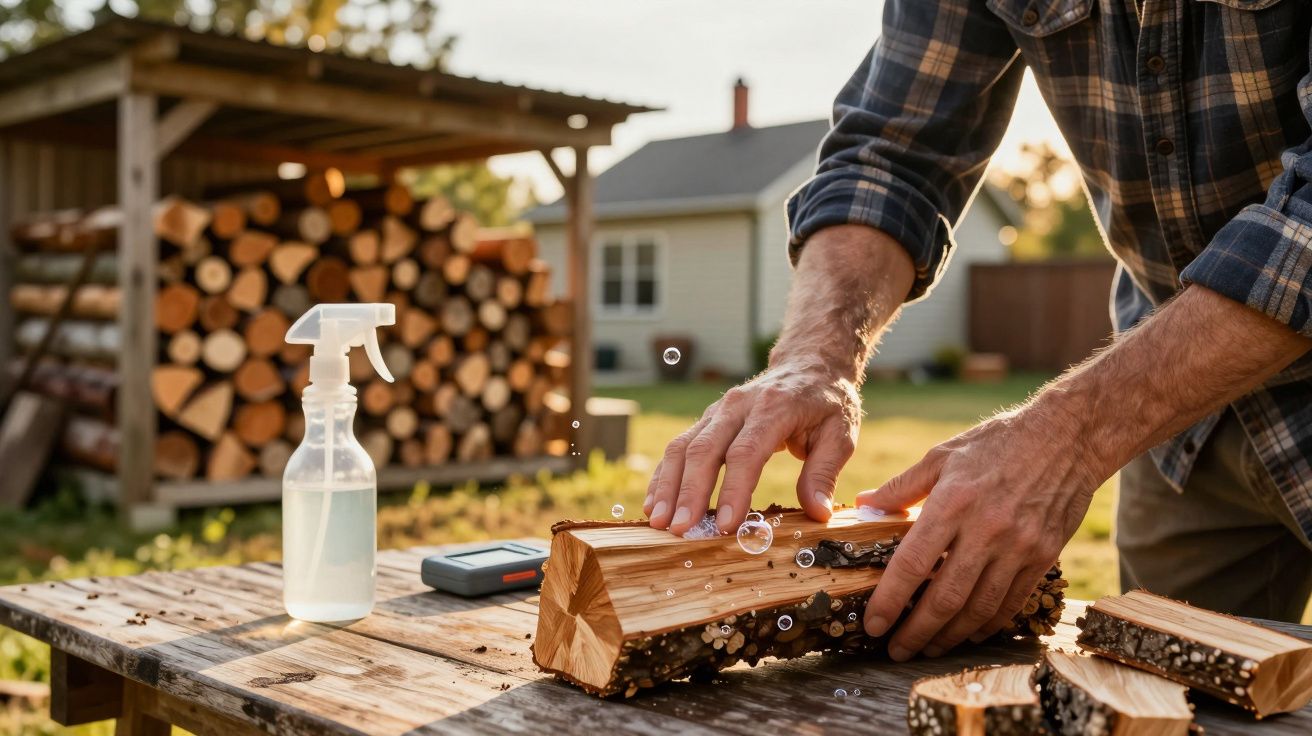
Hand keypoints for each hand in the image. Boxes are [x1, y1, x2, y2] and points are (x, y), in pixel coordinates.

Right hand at [644, 360, 860, 534]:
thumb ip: (824, 473)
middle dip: (690, 492)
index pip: (746, 451)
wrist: (808, 364)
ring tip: (658, 522)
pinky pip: (678, 446)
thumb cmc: (826, 403)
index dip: (734, 489)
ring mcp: (718, 411)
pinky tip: (655, 504)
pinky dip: (664, 476)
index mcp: (775, 408)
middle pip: (705, 449)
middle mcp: (739, 406)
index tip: (727, 525)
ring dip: (668, 486)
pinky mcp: (707, 420)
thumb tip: (818, 513)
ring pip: (683, 446)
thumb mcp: (840, 434)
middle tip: (680, 529)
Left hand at [859, 399, 1102, 660]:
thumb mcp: (943, 456)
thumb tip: (864, 504)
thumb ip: (902, 486)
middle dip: (916, 632)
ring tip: (927, 649)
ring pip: (979, 609)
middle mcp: (986, 529)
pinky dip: (986, 624)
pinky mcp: (1043, 556)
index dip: (890, 600)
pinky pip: (1011, 602)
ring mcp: (1019, 547)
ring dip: (949, 636)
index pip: (913, 564)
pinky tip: (967, 633)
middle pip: (945, 597)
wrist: (1067, 438)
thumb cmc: (997, 443)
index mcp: (953, 502)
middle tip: (895, 650)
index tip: (872, 624)